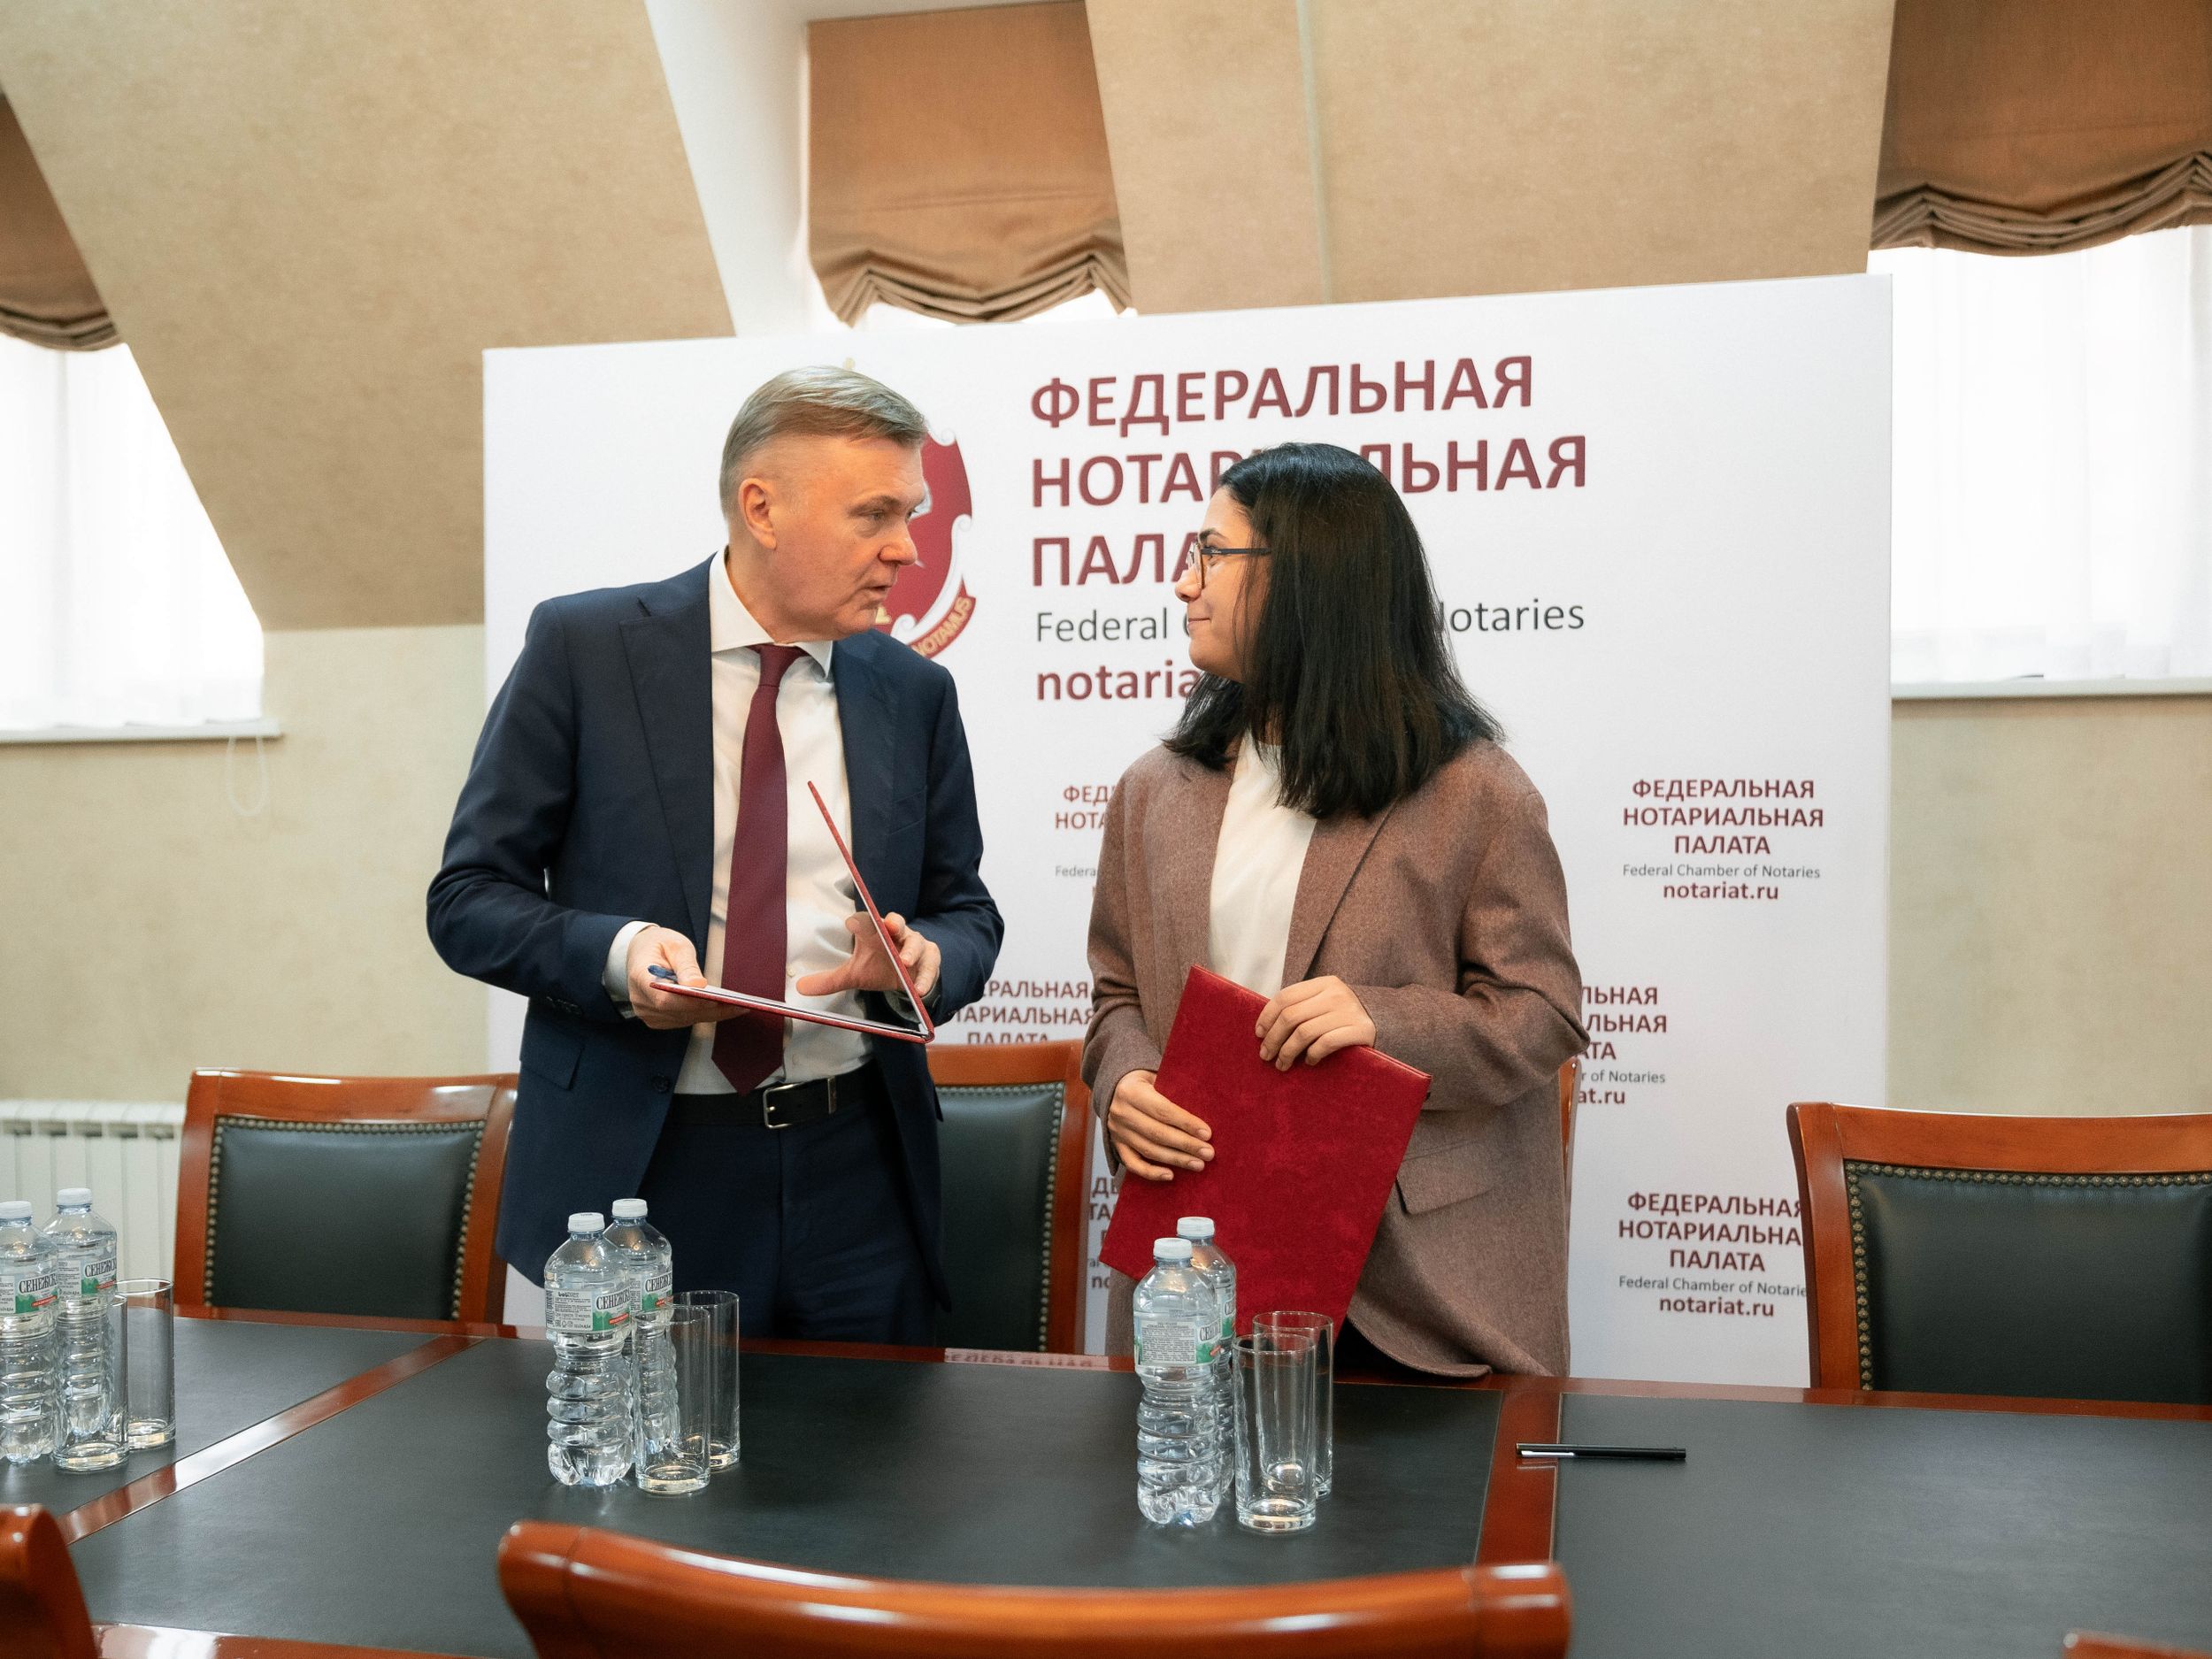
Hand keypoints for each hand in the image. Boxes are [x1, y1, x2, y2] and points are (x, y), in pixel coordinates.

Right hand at [625, 926, 747, 1029]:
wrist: (641, 953)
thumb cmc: (660, 945)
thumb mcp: (675, 945)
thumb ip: (686, 966)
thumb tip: (698, 986)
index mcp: (640, 977)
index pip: (663, 998)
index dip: (688, 1002)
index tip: (713, 1000)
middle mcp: (641, 1001)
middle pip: (679, 1012)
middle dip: (710, 1009)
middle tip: (739, 1005)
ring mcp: (648, 1013)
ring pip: (685, 1018)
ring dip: (713, 1014)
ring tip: (739, 1007)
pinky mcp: (659, 1019)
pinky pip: (685, 1019)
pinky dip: (706, 1014)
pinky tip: (726, 1008)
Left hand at [793, 912, 940, 1002]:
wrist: (907, 978)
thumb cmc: (879, 967)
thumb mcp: (854, 974)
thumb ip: (830, 980)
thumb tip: (799, 988)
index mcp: (874, 932)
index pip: (866, 921)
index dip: (860, 921)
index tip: (852, 924)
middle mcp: (895, 933)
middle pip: (895, 921)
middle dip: (894, 922)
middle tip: (889, 926)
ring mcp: (915, 944)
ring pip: (915, 942)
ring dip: (911, 951)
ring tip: (905, 962)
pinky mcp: (931, 958)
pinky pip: (930, 964)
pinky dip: (925, 976)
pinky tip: (918, 989)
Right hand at [1106, 1069, 1213, 1182]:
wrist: (1119, 1087)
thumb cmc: (1148, 1081)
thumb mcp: (1158, 1076)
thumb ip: (1175, 1090)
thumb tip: (1206, 1108)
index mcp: (1132, 1091)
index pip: (1162, 1110)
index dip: (1186, 1123)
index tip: (1207, 1133)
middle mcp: (1121, 1112)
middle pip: (1157, 1133)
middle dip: (1186, 1145)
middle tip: (1208, 1153)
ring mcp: (1117, 1131)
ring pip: (1148, 1150)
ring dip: (1176, 1160)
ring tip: (1198, 1164)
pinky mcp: (1117, 1145)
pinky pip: (1133, 1164)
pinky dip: (1151, 1172)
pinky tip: (1170, 1175)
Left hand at [1256, 975, 1376, 1068]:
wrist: (1389, 1021)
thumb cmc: (1346, 1016)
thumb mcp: (1326, 1002)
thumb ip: (1303, 1006)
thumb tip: (1266, 1028)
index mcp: (1324, 983)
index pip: (1285, 996)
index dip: (1267, 1016)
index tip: (1259, 1034)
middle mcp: (1336, 994)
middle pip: (1291, 1016)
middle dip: (1273, 1038)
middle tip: (1266, 1055)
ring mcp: (1349, 1012)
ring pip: (1304, 1032)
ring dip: (1287, 1052)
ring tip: (1282, 1064)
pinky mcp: (1360, 1031)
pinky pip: (1325, 1044)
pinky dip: (1312, 1055)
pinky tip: (1310, 1062)